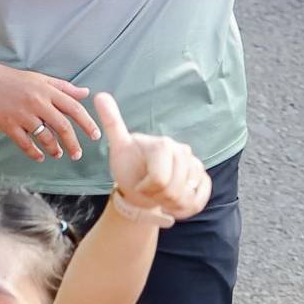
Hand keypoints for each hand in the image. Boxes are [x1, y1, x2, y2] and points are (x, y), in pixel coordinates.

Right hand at [0, 55, 101, 166]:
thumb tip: (85, 93)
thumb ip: (63, 87)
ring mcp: (22, 114)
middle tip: (78, 154)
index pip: (73, 108)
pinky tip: (40, 157)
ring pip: (45, 136)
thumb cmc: (10, 78)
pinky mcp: (8, 124)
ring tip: (58, 154)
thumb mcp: (39, 78)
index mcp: (47, 90)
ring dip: (54, 148)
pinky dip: (34, 152)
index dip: (87, 123)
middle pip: (62, 126)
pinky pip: (25, 143)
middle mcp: (37, 102)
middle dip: (73, 142)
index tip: (96, 135)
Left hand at [92, 93, 210, 228]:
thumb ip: (112, 123)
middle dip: (157, 197)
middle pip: (173, 190)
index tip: (139, 184)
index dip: (147, 188)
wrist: (141, 185)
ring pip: (187, 198)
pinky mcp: (204, 181)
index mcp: (163, 144)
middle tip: (149, 190)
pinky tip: (174, 203)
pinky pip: (199, 201)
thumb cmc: (129, 167)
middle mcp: (183, 151)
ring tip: (159, 196)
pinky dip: (186, 209)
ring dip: (169, 205)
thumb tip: (99, 95)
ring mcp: (196, 166)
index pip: (159, 179)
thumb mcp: (119, 148)